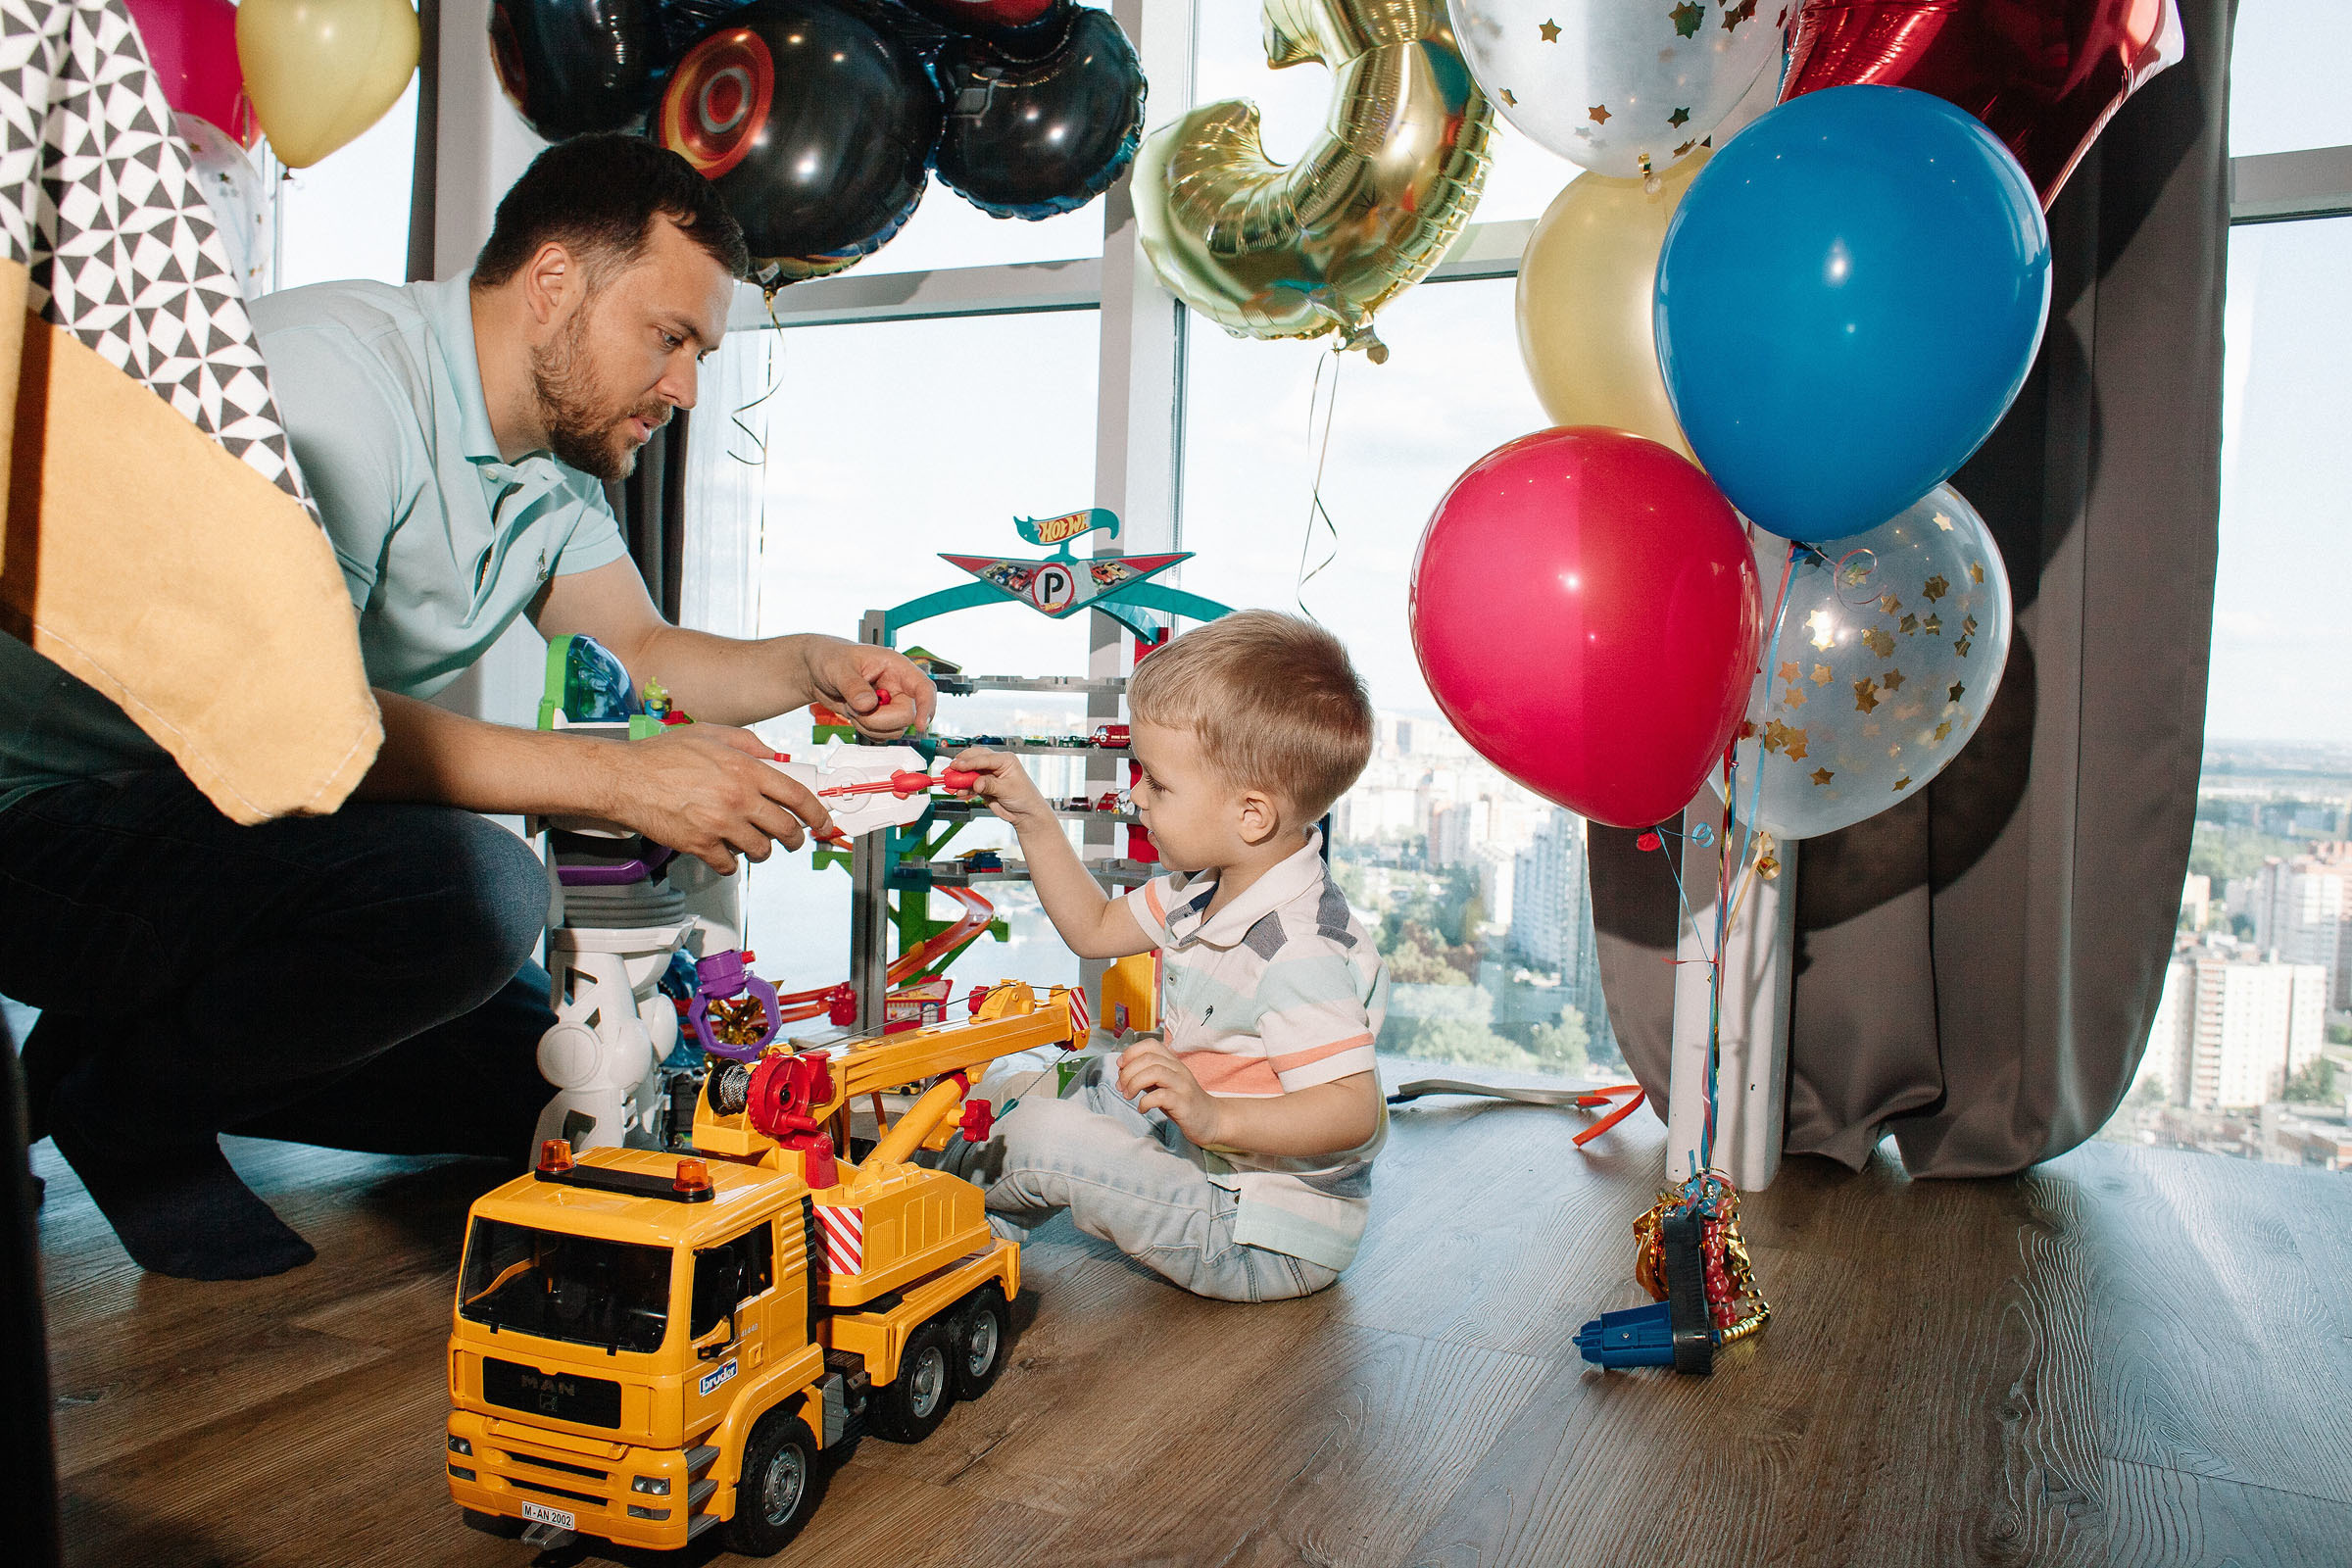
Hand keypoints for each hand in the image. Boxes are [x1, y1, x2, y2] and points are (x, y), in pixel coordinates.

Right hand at [595, 725, 833, 873]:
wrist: (626, 778)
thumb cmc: (663, 754)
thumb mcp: (711, 733)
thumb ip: (747, 742)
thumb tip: (774, 756)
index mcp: (745, 769)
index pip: (797, 795)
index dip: (817, 813)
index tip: (824, 823)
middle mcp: (738, 798)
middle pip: (785, 829)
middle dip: (794, 839)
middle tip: (791, 840)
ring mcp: (720, 824)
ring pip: (761, 850)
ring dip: (761, 850)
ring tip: (752, 843)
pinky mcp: (700, 845)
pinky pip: (729, 865)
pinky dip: (730, 863)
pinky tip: (723, 853)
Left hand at [802, 637, 935, 736]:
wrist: (817, 671)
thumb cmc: (831, 658)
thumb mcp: (838, 668)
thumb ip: (853, 686)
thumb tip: (868, 705)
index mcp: (896, 667)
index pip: (924, 688)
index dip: (926, 707)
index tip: (919, 725)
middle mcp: (898, 687)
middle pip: (907, 716)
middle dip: (878, 719)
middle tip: (855, 707)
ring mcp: (890, 704)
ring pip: (894, 729)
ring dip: (869, 725)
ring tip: (852, 706)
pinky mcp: (880, 718)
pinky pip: (882, 735)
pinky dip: (866, 731)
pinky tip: (854, 715)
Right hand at [952, 746, 1051, 829]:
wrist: (1025, 813)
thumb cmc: (1024, 797)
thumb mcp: (1007, 790)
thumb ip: (990, 785)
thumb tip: (976, 782)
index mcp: (1005, 760)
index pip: (984, 758)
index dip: (969, 762)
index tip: (957, 765)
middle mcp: (996, 764)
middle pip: (974, 759)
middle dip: (961, 765)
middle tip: (950, 770)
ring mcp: (988, 774)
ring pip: (970, 771)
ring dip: (960, 778)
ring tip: (951, 784)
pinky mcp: (984, 785)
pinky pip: (970, 783)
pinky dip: (963, 788)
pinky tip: (959, 792)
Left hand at [1117, 1040, 1223, 1146]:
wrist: (1211, 1120)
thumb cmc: (1182, 1102)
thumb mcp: (1163, 1085)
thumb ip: (1146, 1076)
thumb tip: (1123, 1071)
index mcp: (1173, 1062)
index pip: (1151, 1044)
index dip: (1131, 1052)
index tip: (1120, 1067)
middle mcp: (1179, 1070)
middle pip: (1148, 1058)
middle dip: (1128, 1072)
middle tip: (1121, 1087)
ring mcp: (1182, 1085)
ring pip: (1155, 1072)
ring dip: (1134, 1083)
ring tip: (1128, 1096)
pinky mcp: (1184, 1103)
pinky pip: (1161, 1096)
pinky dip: (1145, 1102)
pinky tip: (1142, 1108)